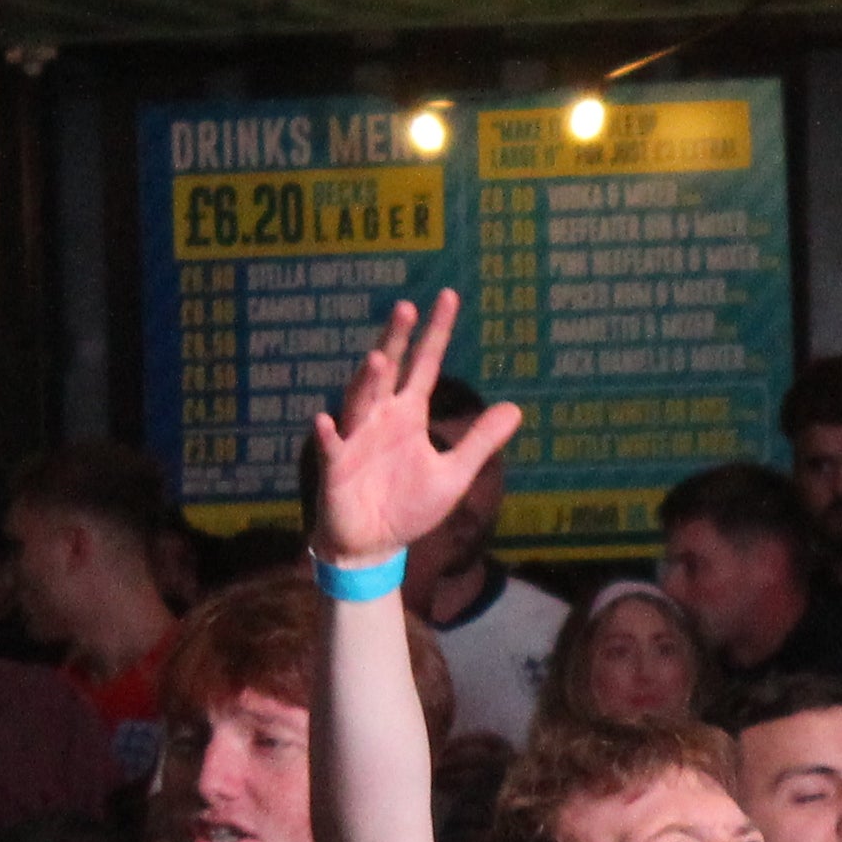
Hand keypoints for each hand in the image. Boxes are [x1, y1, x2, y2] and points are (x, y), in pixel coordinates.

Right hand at [309, 292, 522, 569]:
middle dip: (396, 341)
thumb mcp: (453, 474)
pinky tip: (325, 420)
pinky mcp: (336, 469)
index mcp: (408, 414)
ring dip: (367, 382)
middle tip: (406, 308)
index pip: (424, 365)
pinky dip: (328, 436)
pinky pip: (331, 449)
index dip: (435, 333)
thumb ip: (479, 442)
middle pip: (388, 372)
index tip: (448, 296)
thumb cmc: (409, 506)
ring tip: (379, 358)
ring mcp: (355, 439)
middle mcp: (379, 418)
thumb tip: (516, 409)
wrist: (376, 545)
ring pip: (359, 402)